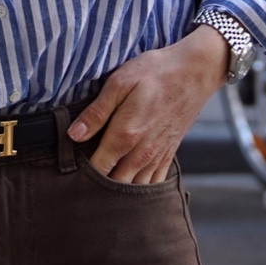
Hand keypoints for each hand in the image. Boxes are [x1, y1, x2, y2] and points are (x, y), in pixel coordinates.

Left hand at [68, 27, 229, 184]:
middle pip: (114, 185)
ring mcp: (157, 156)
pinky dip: (140, 190)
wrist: (195, 72)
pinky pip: (153, 184)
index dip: (81, 175)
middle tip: (82, 180)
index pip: (97, 169)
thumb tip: (74, 135)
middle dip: (97, 187)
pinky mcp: (168, 155)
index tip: (70, 171)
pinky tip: (128, 184)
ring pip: (134, 189)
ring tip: (102, 185)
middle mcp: (142, 152)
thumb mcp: (119, 83)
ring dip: (118, 192)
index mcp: (125, 135)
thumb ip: (96, 112)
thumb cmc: (155, 72)